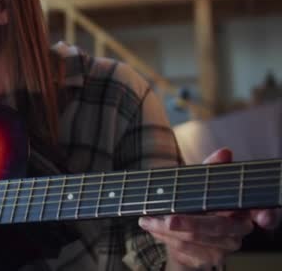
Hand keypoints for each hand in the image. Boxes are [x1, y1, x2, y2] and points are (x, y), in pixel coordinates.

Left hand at [139, 148, 280, 268]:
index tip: (262, 216)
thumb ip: (212, 169)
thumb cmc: (198, 203)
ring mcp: (224, 247)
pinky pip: (184, 250)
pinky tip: (152, 228)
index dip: (267, 215)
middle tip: (169, 218)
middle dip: (190, 223)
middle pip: (217, 228)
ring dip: (166, 229)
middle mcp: (238, 230)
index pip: (266, 214)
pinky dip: (164, 237)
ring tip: (146, 219)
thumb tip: (224, 153)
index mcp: (244, 209)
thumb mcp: (202, 183)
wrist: (183, 231)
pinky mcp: (207, 259)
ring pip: (194, 239)